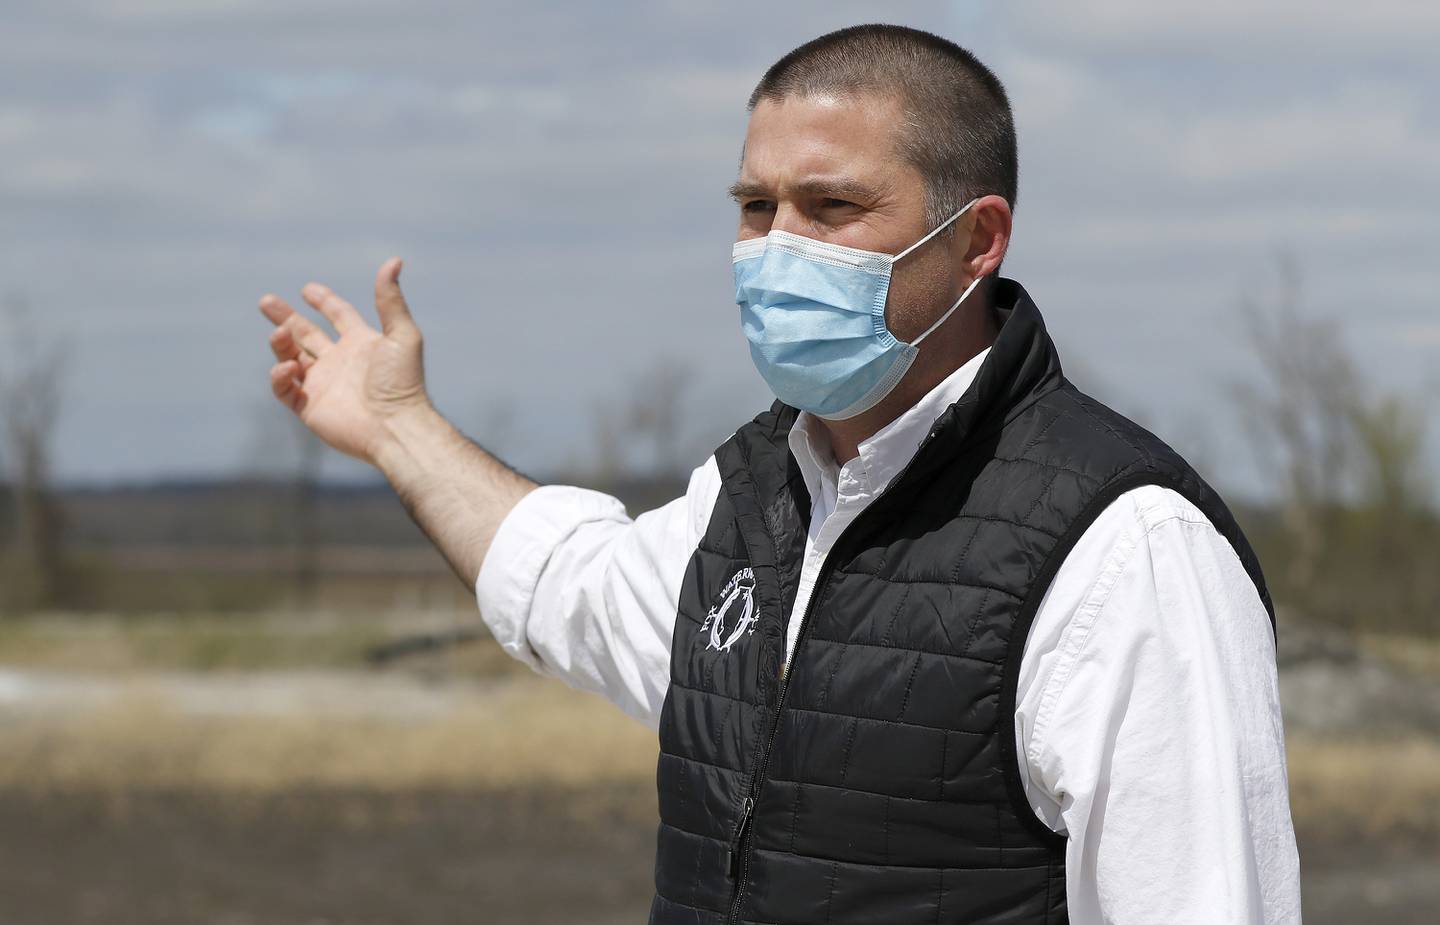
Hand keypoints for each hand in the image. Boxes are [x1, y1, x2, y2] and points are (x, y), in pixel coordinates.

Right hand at [258, 257, 429, 464]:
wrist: (396, 426)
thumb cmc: (402, 382)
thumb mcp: (402, 334)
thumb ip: (391, 299)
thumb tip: (394, 260)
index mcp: (361, 344)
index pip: (338, 316)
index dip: (323, 301)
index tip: (307, 289)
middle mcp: (341, 362)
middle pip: (306, 334)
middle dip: (285, 317)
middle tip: (266, 301)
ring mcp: (323, 384)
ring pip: (291, 358)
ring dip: (281, 343)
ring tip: (278, 333)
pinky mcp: (310, 407)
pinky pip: (285, 389)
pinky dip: (281, 376)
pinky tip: (289, 368)